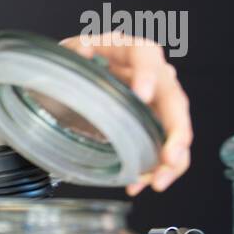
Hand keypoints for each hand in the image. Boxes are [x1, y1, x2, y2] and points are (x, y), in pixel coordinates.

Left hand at [58, 32, 192, 194]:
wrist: (56, 92)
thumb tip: (86, 51)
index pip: (145, 55)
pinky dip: (155, 169)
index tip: (142, 95)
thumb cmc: (65, 72)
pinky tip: (138, 184)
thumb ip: (74, 54)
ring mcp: (154, 101)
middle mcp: (149, 73)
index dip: (147, 74)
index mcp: (127, 50)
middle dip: (175, 130)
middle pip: (172, 97)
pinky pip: (163, 147)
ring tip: (158, 182)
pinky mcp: (150, 125)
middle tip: (169, 157)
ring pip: (176, 127)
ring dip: (172, 158)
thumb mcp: (63, 60)